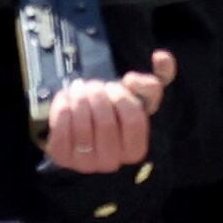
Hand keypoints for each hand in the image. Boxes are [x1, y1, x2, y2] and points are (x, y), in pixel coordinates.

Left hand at [44, 49, 174, 172]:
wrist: (78, 122)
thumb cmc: (110, 111)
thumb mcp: (135, 99)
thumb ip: (152, 82)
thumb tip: (160, 58)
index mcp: (135, 150)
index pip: (134, 121)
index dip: (122, 98)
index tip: (113, 88)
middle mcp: (112, 162)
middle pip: (106, 123)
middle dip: (98, 96)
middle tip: (93, 86)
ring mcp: (85, 163)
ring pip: (82, 127)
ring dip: (79, 100)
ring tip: (79, 90)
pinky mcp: (62, 157)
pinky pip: (61, 130)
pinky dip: (62, 109)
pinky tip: (66, 102)